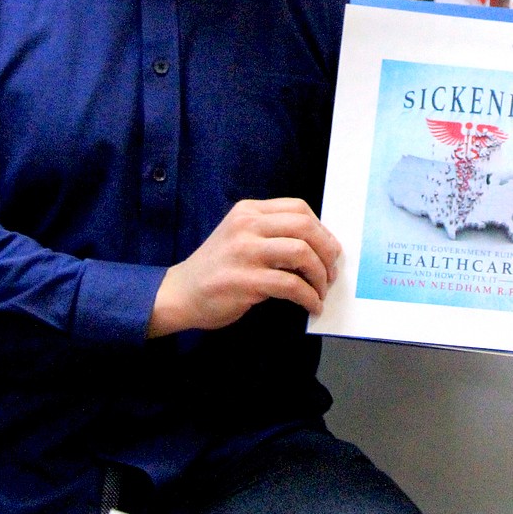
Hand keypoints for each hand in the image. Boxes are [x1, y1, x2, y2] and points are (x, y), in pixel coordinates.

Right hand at [147, 198, 340, 337]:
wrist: (181, 293)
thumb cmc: (217, 267)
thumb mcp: (240, 236)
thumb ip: (271, 233)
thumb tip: (318, 246)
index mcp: (248, 211)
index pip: (298, 208)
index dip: (322, 229)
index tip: (329, 249)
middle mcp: (247, 225)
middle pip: (304, 226)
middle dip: (327, 251)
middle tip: (331, 272)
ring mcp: (245, 252)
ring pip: (301, 253)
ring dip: (320, 275)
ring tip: (321, 291)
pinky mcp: (245, 280)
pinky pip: (291, 285)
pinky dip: (309, 297)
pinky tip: (312, 306)